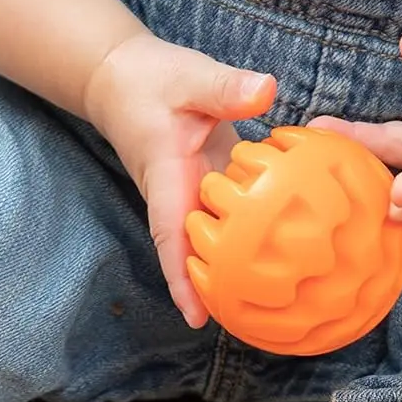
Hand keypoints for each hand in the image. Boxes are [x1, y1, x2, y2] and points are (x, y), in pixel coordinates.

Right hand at [84, 33, 276, 327]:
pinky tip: (281, 249)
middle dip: (212, 291)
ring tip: (269, 304)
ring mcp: (189, 192)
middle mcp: (176, 195)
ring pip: (209, 239)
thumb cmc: (150, 79)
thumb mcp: (189, 76)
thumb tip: (264, 90)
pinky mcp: (205, 182)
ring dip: (231, 268)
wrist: (120, 76)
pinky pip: (226, 217)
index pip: (171, 237)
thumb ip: (225, 87)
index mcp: (168, 178)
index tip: (196, 319)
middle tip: (250, 325)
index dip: (181, 280)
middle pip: (191, 254)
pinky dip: (247, 235)